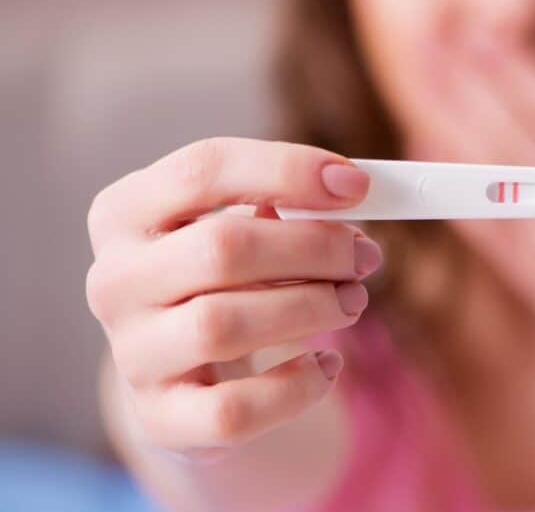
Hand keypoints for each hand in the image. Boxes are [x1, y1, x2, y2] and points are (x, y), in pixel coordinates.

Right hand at [86, 138, 381, 455]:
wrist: (186, 377)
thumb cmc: (226, 283)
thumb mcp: (242, 231)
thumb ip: (285, 206)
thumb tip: (348, 191)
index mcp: (125, 212)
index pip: (203, 170)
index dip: (288, 171)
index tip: (357, 185)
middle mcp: (114, 280)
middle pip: (222, 249)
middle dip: (314, 248)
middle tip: (365, 256)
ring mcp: (132, 354)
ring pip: (223, 325)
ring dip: (311, 308)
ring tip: (352, 302)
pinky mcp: (162, 418)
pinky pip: (235, 409)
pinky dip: (297, 386)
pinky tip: (327, 365)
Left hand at [410, 38, 534, 337]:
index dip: (514, 69)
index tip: (480, 38)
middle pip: (511, 130)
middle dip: (467, 84)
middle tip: (429, 46)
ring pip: (488, 170)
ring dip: (448, 124)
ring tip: (419, 84)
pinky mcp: (527, 269)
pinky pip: (480, 222)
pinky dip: (450, 186)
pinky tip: (424, 152)